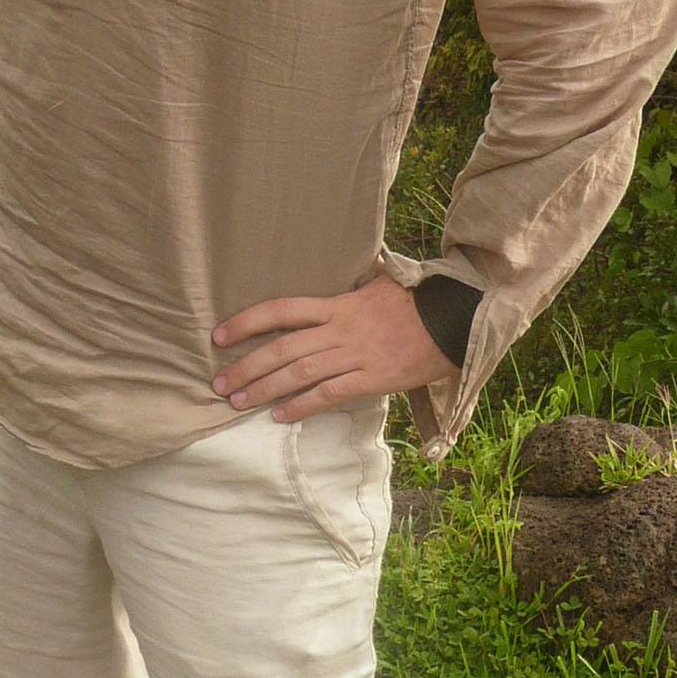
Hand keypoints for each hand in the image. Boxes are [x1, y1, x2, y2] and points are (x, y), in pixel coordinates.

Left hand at [209, 259, 456, 422]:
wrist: (457, 319)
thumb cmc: (420, 299)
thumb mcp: (385, 280)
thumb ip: (361, 278)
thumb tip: (361, 261)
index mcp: (339, 303)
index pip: (282, 310)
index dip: (247, 322)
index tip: (219, 335)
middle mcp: (341, 329)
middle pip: (282, 347)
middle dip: (246, 366)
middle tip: (219, 383)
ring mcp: (356, 355)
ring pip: (300, 373)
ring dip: (264, 389)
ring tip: (238, 402)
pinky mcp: (374, 379)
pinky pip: (330, 394)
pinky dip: (302, 406)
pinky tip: (280, 415)